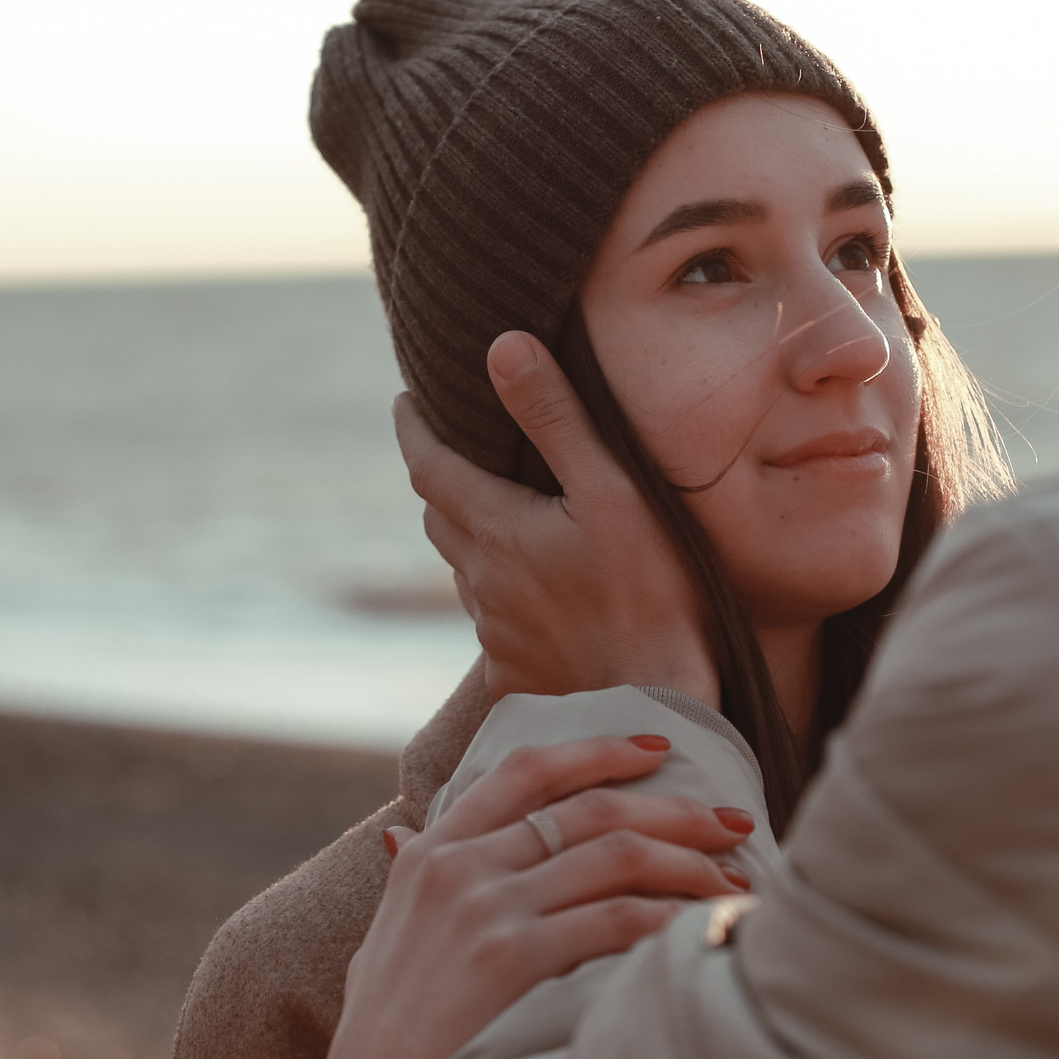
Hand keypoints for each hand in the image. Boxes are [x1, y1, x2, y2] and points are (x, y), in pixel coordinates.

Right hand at [294, 733, 756, 1058]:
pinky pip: (615, 919)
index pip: (523, 769)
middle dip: (675, 809)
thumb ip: (402, 883)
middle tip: (735, 820)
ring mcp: (486, 908)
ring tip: (736, 879)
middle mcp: (459, 866)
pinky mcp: (512, 957)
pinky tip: (704, 929)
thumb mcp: (379, 940)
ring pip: (614, 854)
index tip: (655, 749)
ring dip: (689, 863)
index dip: (596, 750)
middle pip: (589, 809)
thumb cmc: (379, 1040)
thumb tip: (399, 839)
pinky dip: (671, 919)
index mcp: (430, 853)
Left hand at [395, 331, 716, 705]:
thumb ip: (556, 418)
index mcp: (496, 529)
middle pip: (440, 517)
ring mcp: (495, 634)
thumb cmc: (649, 595)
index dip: (413, 428)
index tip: (405, 400)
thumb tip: (502, 346)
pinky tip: (538, 599)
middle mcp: (481, 582)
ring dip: (472, 538)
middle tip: (454, 449)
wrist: (653, 712)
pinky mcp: (513, 675)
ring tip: (501, 517)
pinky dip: (504, 596)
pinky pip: (494, 624)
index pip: (428, 465)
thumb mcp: (612, 491)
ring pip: (466, 570)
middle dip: (439, 477)